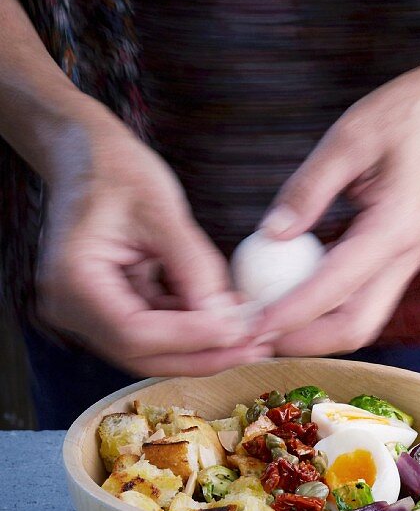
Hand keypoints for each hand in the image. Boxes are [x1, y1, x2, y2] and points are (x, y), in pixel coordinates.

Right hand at [36, 101, 264, 375]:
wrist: (88, 154)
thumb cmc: (117, 170)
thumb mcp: (162, 211)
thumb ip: (194, 267)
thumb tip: (230, 319)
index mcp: (72, 280)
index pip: (133, 332)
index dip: (190, 339)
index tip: (240, 331)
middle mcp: (72, 308)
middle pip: (141, 355)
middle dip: (202, 355)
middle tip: (256, 347)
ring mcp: (90, 312)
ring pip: (152, 350)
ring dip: (204, 346)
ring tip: (253, 334)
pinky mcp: (112, 308)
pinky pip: (156, 331)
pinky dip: (195, 327)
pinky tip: (232, 318)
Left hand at [257, 51, 419, 354]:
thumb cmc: (408, 114)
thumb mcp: (349, 138)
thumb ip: (308, 189)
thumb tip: (270, 235)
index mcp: (394, 230)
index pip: (335, 291)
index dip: (290, 314)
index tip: (250, 323)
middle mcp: (405, 257)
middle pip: (355, 328)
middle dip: (304, 341)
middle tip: (254, 336)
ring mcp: (404, 261)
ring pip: (360, 320)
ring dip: (314, 331)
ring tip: (265, 323)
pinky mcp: (397, 257)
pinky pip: (361, 298)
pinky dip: (325, 309)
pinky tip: (288, 296)